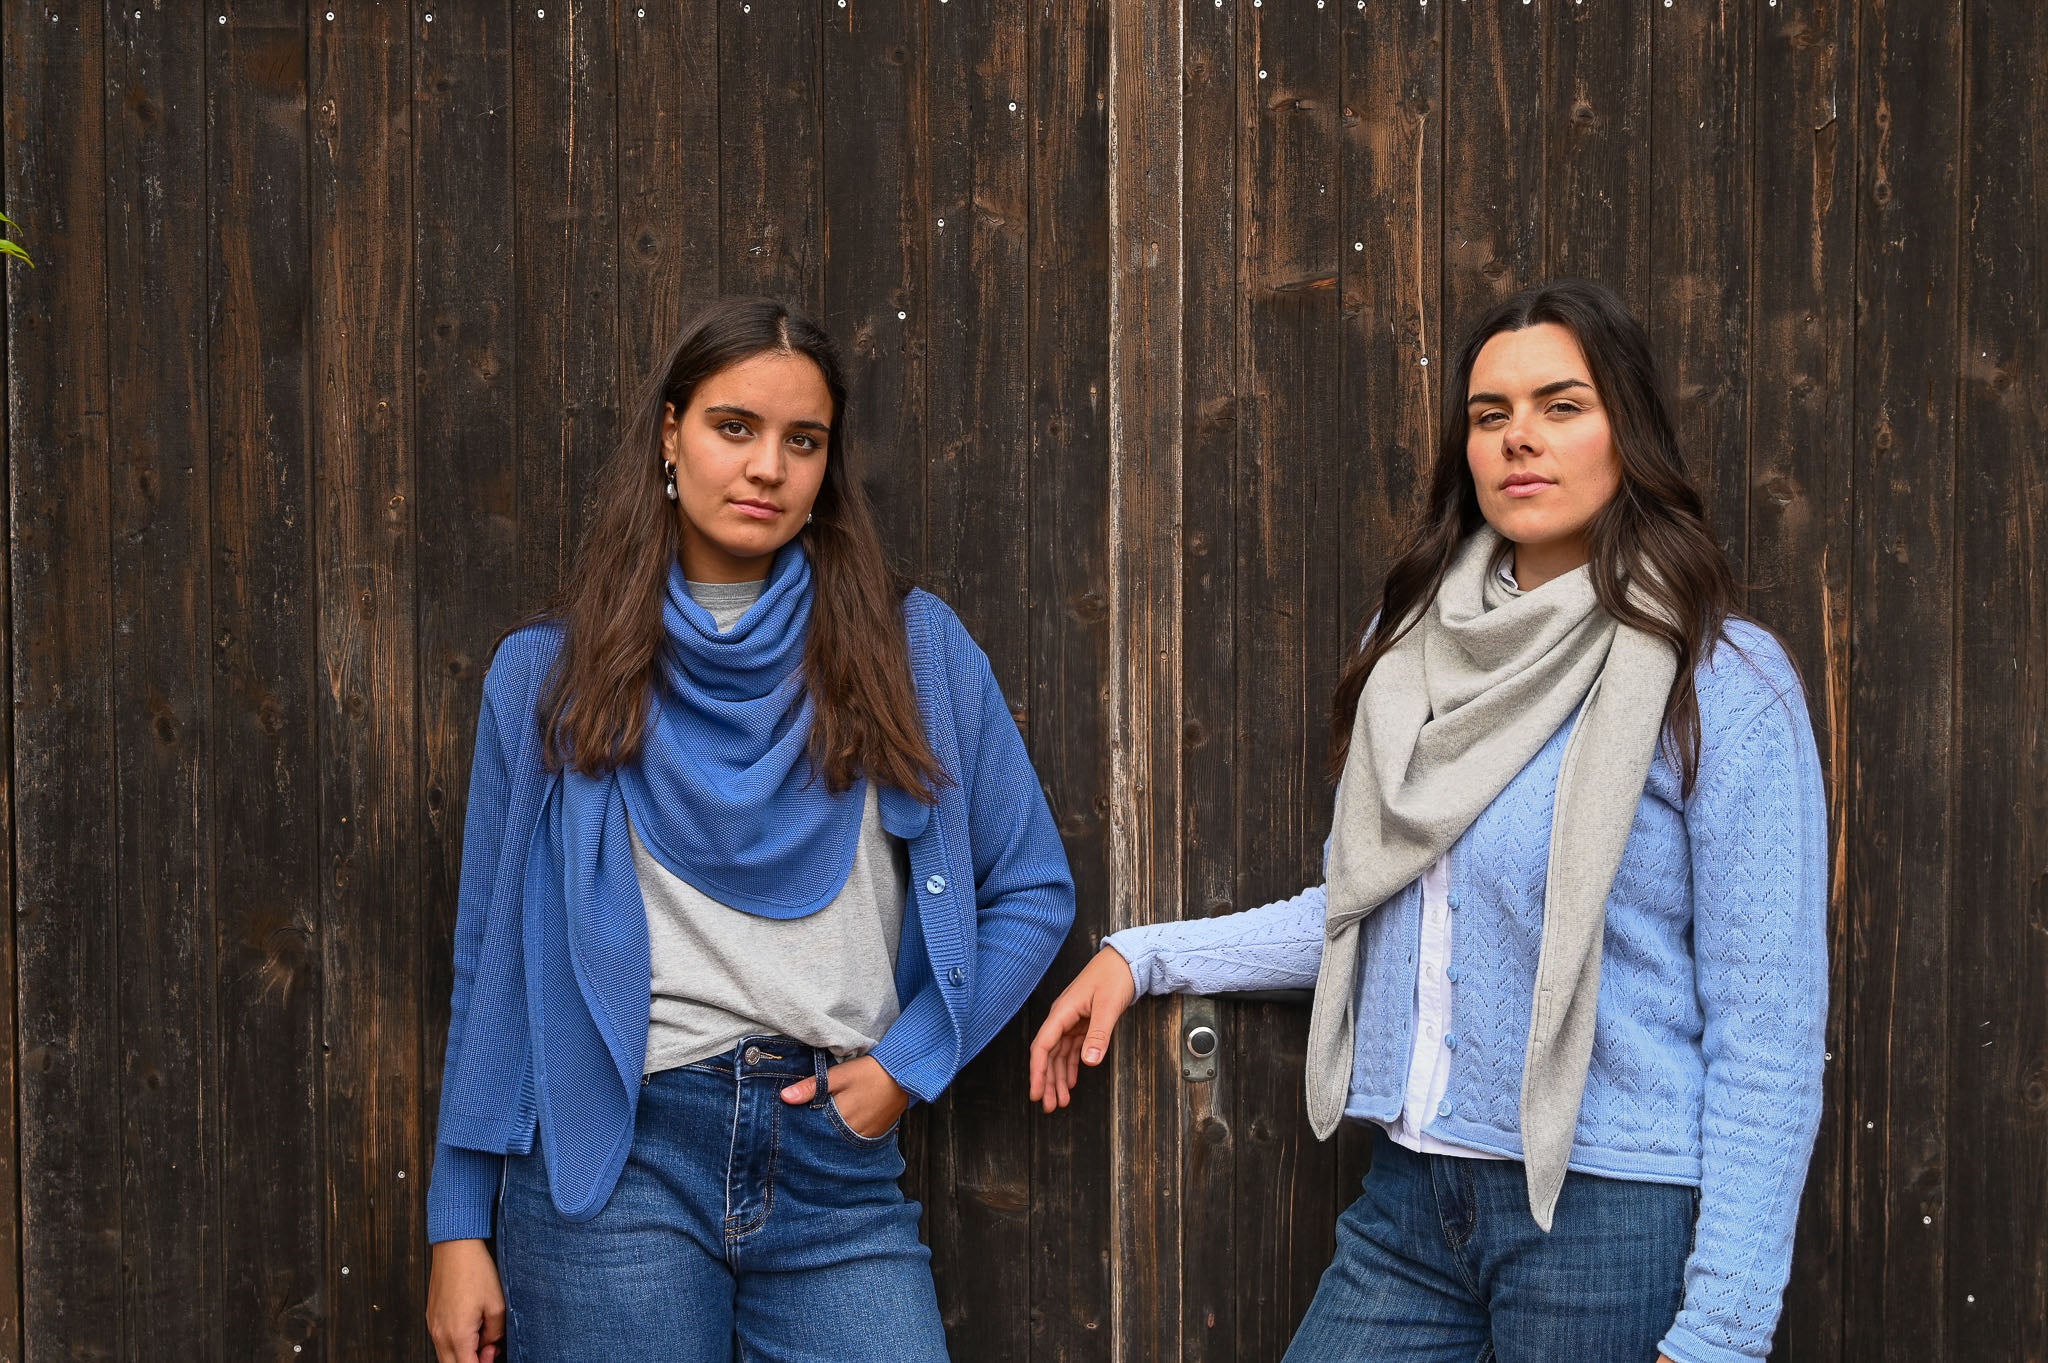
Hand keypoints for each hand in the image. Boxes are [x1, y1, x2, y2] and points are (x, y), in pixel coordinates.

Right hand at [426, 1238, 504, 1362]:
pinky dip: (455, 1344)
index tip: (493, 1355)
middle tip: (489, 1351)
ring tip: (482, 1337)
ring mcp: (432, 1326)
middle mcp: (440, 1334)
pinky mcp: (431, 1317)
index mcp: (457, 1334)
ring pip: (445, 1356)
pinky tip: (471, 1329)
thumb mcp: (497, 1304)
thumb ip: (495, 1333)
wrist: (455, 1247)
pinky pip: (441, 1342)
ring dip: (463, 1355)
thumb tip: (490, 1347)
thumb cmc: (475, 1271)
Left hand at [780, 1054, 908, 1137]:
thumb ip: (812, 1087)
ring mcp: (865, 1136)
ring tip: (826, 1123)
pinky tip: (843, 1125)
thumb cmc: (868, 1072)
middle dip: (816, 1131)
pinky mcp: (875, 1135)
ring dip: (832, 1134)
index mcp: (840, 1117)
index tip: (793, 1120)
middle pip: (826, 1138)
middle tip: (807, 1123)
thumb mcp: (839, 1075)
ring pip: (840, 1141)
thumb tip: (785, 1097)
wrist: (902, 1074)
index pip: (812, 1129)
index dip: (803, 1124)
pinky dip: (846, 1135)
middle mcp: (852, 1132)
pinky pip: (855, 1140)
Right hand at [1028, 945, 1137, 1111]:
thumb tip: (1088, 1062)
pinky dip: (1071, 1066)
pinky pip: (1072, 1048)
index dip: (1038, 1071)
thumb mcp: (1108, 1007)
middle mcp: (1063, 1017)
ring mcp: (1072, 1020)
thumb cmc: (1115, 976)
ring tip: (1060, 1100)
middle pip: (1049, 1055)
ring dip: (1059, 1077)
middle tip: (1049, 1106)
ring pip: (1060, 1054)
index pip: (1043, 1046)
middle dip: (1047, 1081)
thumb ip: (1098, 1035)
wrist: (1127, 959)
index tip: (1036, 1092)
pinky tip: (1072, 1081)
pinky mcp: (1083, 1022)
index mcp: (1062, 1012)